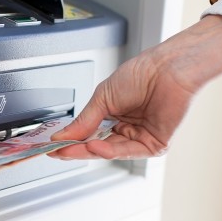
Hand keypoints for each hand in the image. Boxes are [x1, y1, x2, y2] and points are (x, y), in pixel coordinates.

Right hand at [49, 15, 221, 159]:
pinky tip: (95, 146)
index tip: (53, 145)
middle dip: (76, 150)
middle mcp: (126, 127)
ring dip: (90, 151)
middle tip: (58, 151)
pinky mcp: (153, 144)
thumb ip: (83, 121)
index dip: (70, 140)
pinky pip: (128, 152)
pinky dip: (109, 151)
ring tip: (72, 148)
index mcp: (113, 115)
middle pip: (97, 146)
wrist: (168, 68)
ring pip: (110, 151)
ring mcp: (139, 137)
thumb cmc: (143, 73)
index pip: (88, 134)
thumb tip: (64, 136)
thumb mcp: (103, 97)